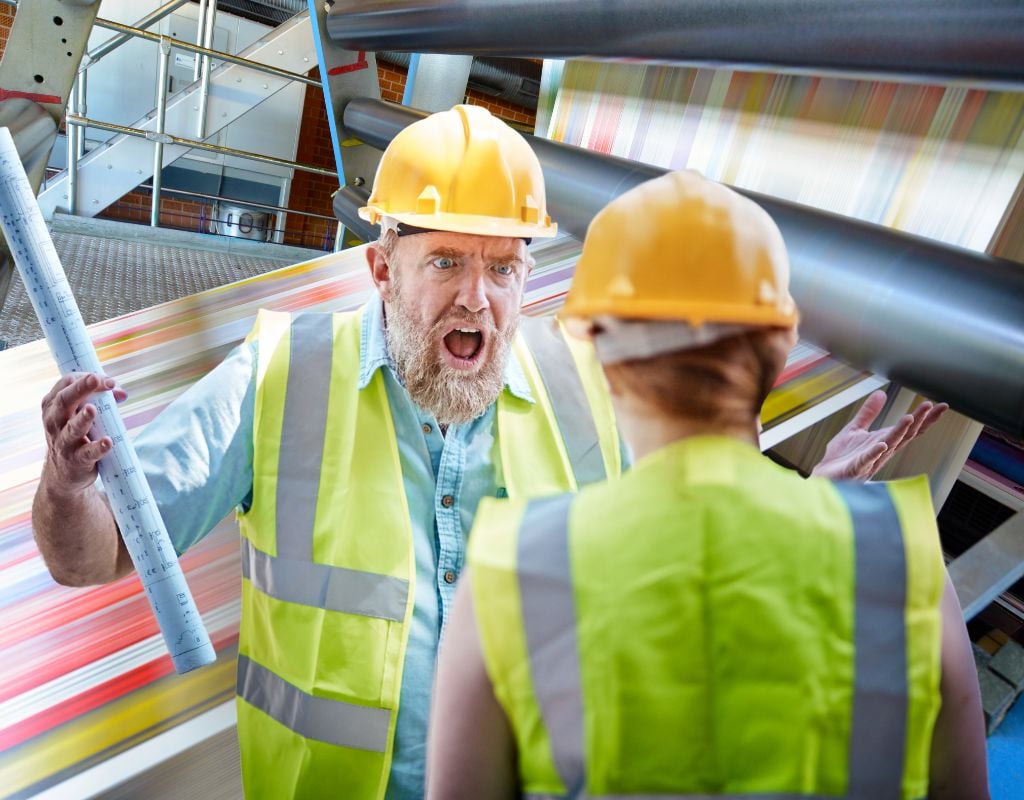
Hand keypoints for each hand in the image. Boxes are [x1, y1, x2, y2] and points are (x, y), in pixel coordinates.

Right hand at [41, 373, 127, 491]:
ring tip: (92, 409)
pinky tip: (108, 442)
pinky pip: (87, 453)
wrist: (64, 473)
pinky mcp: (77, 460)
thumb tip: (121, 392)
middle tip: (94, 380)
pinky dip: (98, 447)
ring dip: (83, 418)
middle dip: (80, 389)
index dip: (84, 378)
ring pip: (72, 428)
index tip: (107, 380)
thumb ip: (101, 400)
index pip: (66, 384)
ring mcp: (64, 442)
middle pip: (64, 401)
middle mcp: (54, 422)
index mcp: (54, 406)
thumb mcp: (81, 415)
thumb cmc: (76, 435)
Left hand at [810, 390, 947, 479]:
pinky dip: (875, 452)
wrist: (825, 477)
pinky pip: (867, 460)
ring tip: (910, 418)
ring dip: (900, 431)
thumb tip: (882, 393)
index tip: (940, 406)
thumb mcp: (855, 429)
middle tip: (932, 407)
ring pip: (890, 445)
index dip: (925, 418)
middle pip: (905, 435)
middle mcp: (882, 451)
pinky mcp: (855, 468)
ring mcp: (870, 460)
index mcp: (883, 441)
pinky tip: (882, 444)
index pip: (909, 429)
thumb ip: (868, 413)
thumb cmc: (842, 458)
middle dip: (919, 421)